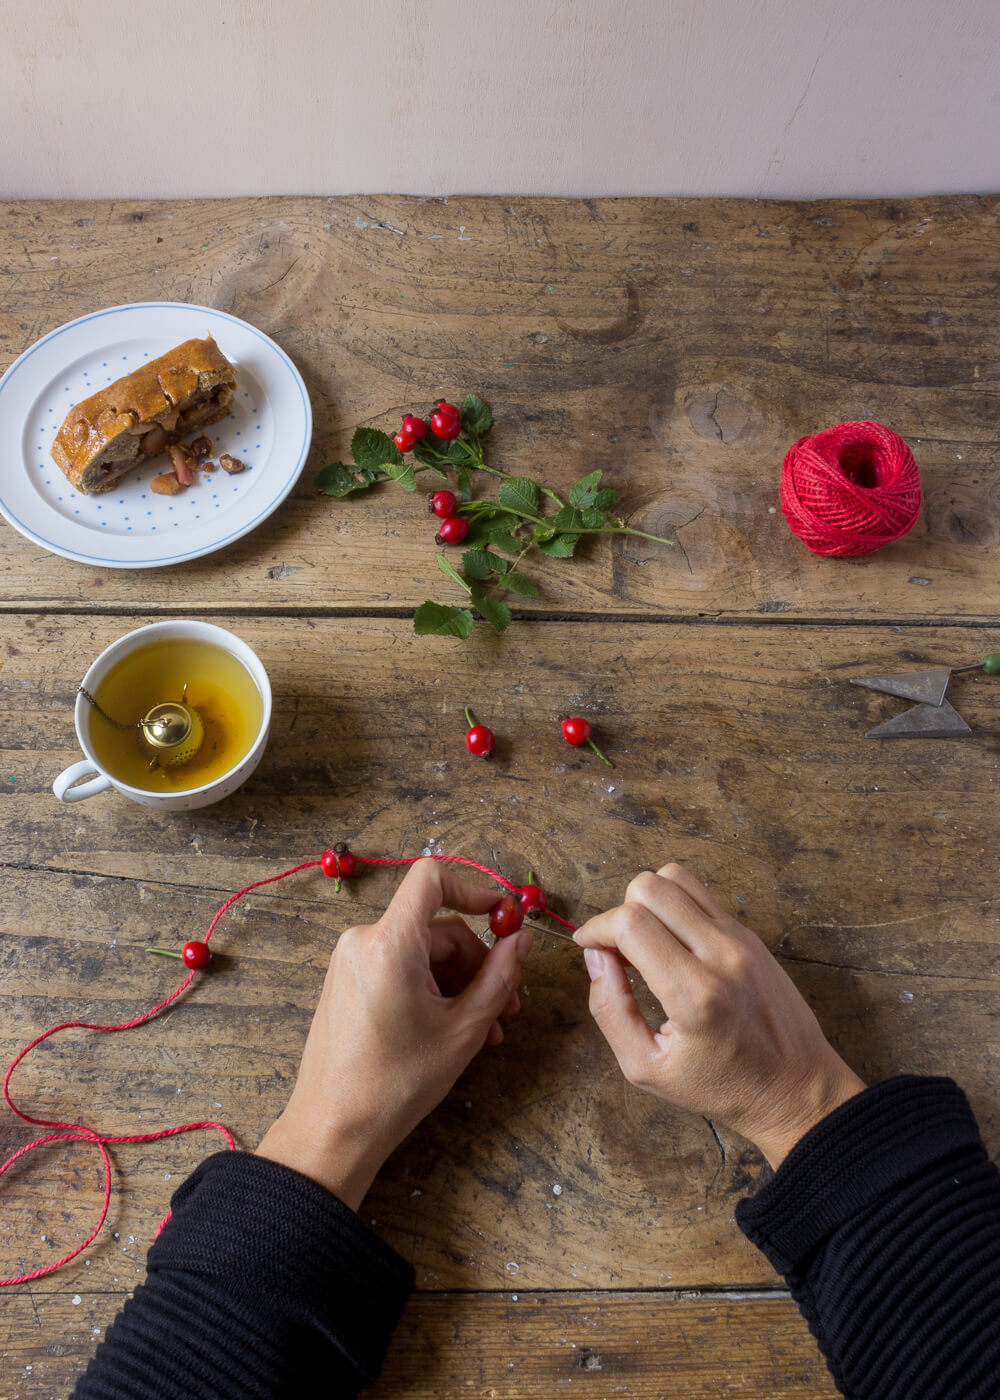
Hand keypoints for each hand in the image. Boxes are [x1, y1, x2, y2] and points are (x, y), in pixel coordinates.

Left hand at [256, 859, 532, 1208]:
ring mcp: (351, 960)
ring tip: (486, 1030)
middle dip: (477, 963)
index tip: (503, 918)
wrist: (333, 1128)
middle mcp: (364, 940)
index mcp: (390, 943)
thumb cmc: (396, 1084)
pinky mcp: (347, 981)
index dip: (474, 890)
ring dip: (459, 983)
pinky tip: (453, 1028)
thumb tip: (523, 939)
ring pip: (422, 953)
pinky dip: (431, 989)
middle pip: (437, 927)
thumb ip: (500, 977)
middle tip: (507, 1007)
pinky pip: (401, 968)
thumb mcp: (464, 1029)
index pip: (432, 878)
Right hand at [574, 864, 864, 1166]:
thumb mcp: (646, 1068)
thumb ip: (609, 1010)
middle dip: (619, 911)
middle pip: (650, 887)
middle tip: (618, 949)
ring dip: (648, 901)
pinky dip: (675, 907)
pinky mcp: (751, 935)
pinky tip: (672, 944)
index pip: (631, 923)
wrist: (796, 1089)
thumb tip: (594, 957)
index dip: (596, 927)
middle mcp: (721, 955)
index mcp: (694, 994)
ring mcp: (740, 939)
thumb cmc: (722, 1087)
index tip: (587, 945)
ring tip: (646, 941)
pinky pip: (701, 895)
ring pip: (677, 877)